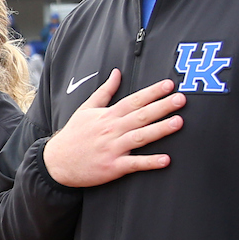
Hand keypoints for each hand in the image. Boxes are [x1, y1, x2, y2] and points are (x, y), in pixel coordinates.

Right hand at [41, 72, 185, 187]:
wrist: (56, 162)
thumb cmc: (74, 135)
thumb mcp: (86, 108)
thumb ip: (105, 91)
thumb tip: (117, 72)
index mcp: (108, 115)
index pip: (134, 100)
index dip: (152, 92)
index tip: (169, 85)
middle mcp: (112, 129)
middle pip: (141, 115)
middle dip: (162, 106)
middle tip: (182, 99)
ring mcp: (113, 148)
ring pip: (140, 136)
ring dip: (160, 129)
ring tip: (179, 122)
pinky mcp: (113, 167)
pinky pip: (134, 164)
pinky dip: (149, 162)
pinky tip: (166, 160)